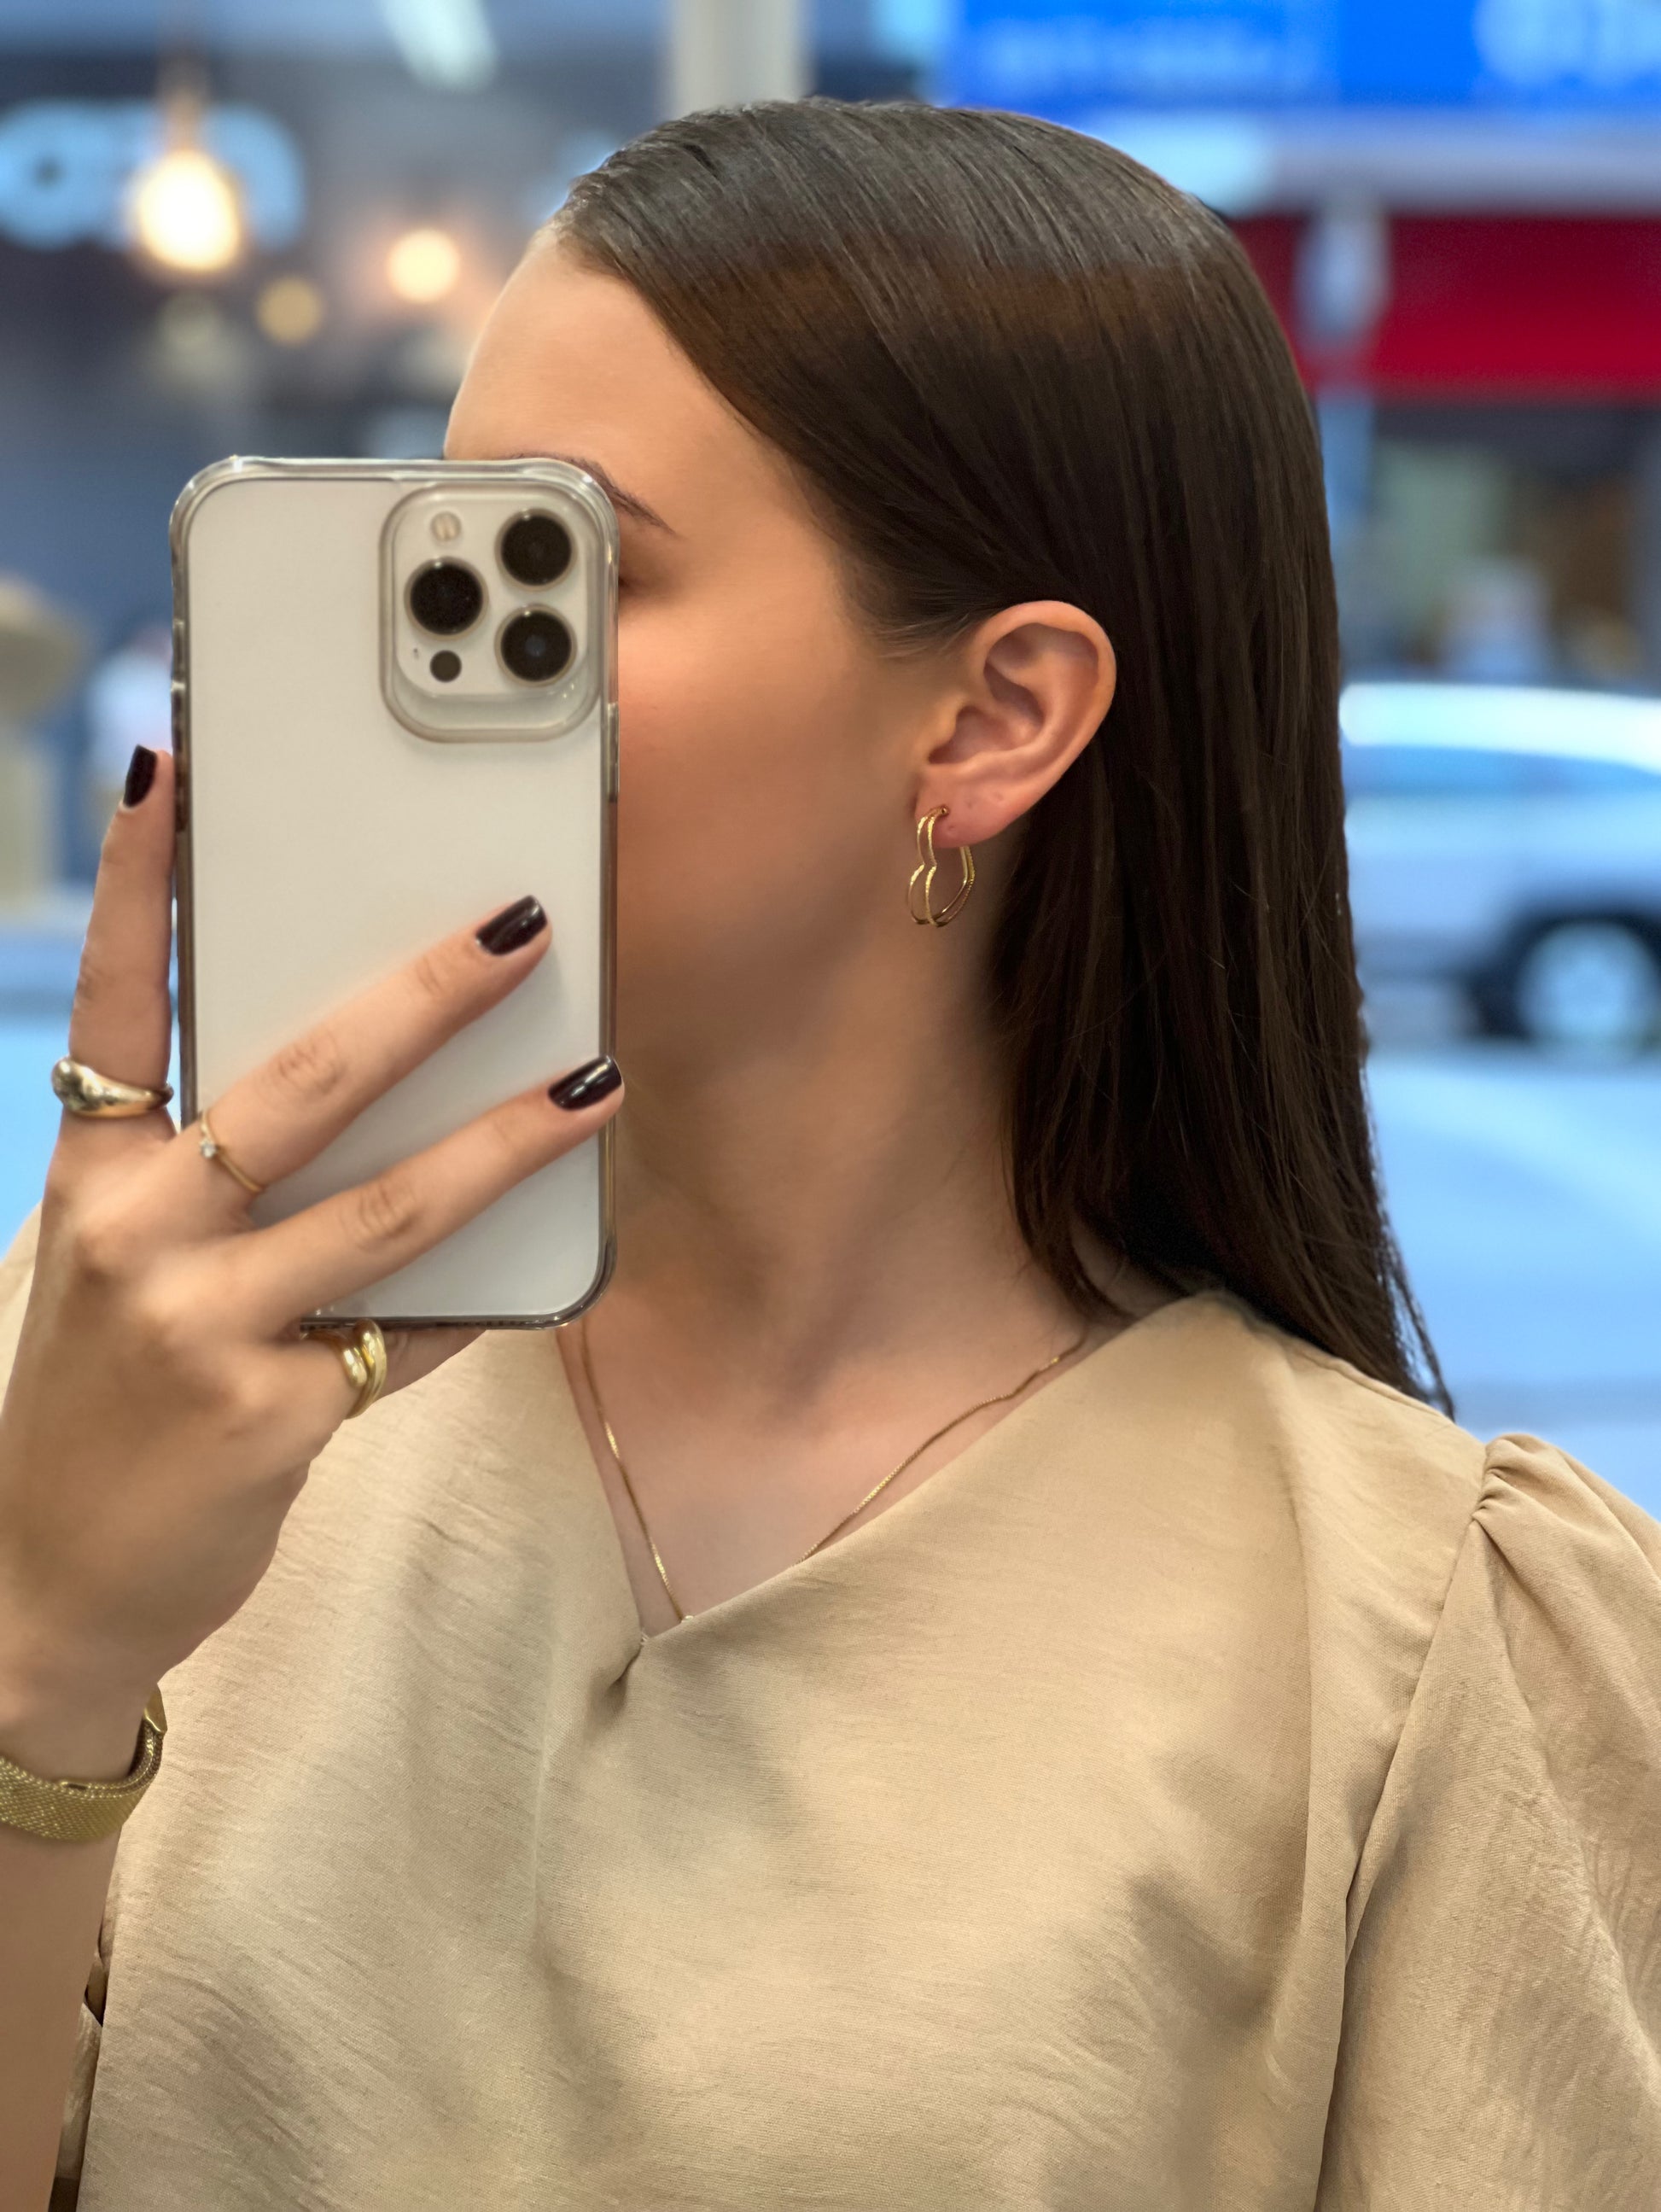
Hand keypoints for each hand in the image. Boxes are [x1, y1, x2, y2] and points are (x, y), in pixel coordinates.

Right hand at [0, 748, 621, 1728]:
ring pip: (388, 1206)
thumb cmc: (102, 1401)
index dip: (143, 884)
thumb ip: (215, 1187)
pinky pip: (412, 1334)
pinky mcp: (271, 1412)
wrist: (38, 1585)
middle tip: (519, 925)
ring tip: (597, 1079)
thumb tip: (385, 1100)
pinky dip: (477, 1302)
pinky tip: (546, 1267)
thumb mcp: (120, 1271)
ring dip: (509, 1138)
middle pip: (299, 1083)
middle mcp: (135, 1234)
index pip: (116, 1004)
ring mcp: (200, 1324)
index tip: (175, 766)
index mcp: (89, 1178)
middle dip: (422, 998)